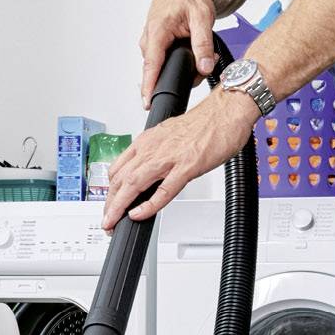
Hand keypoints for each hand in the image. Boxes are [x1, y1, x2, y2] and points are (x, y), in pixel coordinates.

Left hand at [101, 89, 257, 229]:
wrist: (226, 111)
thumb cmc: (204, 124)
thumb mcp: (169, 137)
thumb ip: (156, 155)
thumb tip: (149, 173)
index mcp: (146, 141)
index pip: (117, 169)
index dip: (109, 191)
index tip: (109, 205)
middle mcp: (152, 148)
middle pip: (119, 180)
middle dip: (109, 204)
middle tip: (107, 221)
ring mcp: (168, 158)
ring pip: (133, 185)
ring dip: (119, 207)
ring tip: (113, 223)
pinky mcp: (186, 167)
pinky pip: (163, 191)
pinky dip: (148, 205)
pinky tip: (139, 214)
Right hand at [139, 0, 219, 107]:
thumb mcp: (202, 17)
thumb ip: (203, 44)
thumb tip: (204, 65)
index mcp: (157, 31)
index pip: (151, 65)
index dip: (149, 86)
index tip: (147, 102)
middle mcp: (149, 38)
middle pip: (160, 70)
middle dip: (182, 74)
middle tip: (204, 65)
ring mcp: (151, 42)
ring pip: (164, 67)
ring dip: (185, 66)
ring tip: (203, 55)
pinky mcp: (157, 44)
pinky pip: (166, 61)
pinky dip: (181, 60)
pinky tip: (193, 52)